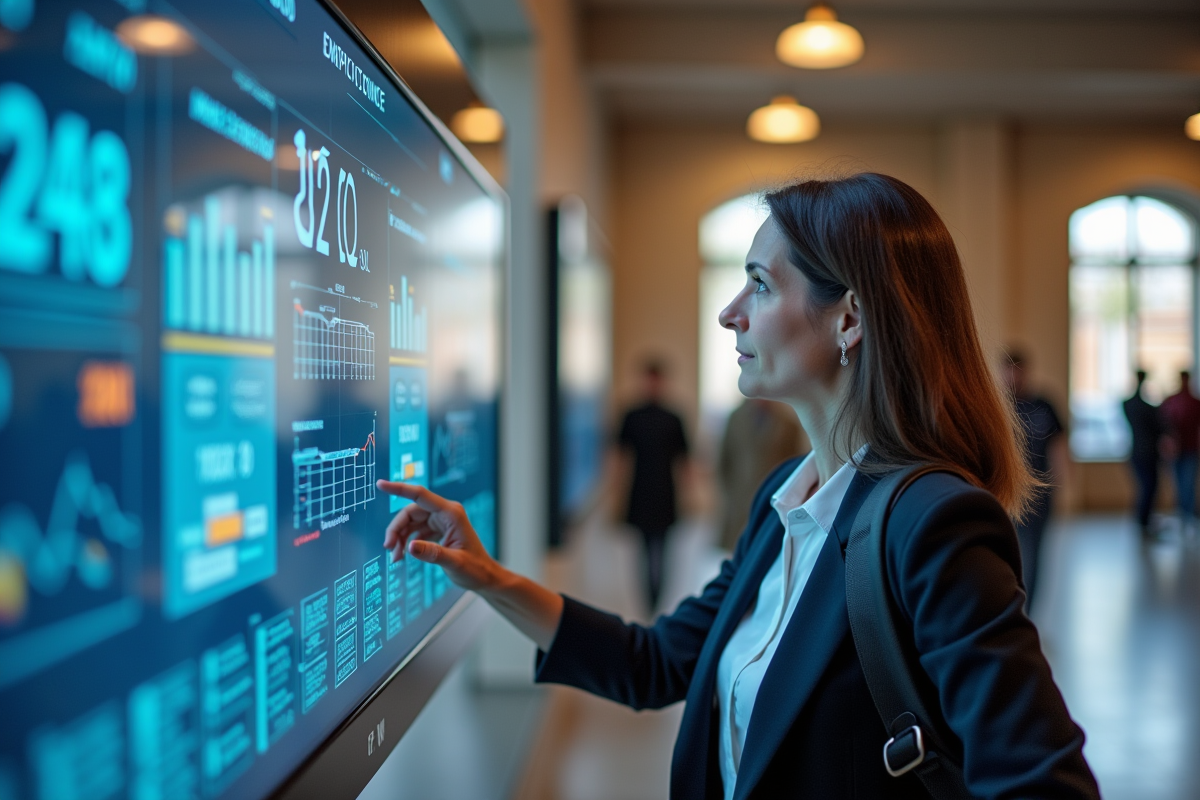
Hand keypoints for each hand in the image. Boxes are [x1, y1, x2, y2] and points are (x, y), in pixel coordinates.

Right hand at [376, 480, 501, 591]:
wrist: (484, 577)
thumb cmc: (475, 569)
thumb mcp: (455, 563)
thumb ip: (433, 554)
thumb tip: (410, 547)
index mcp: (451, 513)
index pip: (420, 495)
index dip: (399, 489)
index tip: (381, 484)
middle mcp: (445, 513)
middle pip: (411, 512)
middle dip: (396, 528)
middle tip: (388, 548)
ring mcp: (441, 521)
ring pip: (411, 522)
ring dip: (400, 537)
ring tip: (395, 557)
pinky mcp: (438, 530)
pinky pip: (416, 530)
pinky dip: (406, 541)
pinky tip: (402, 555)